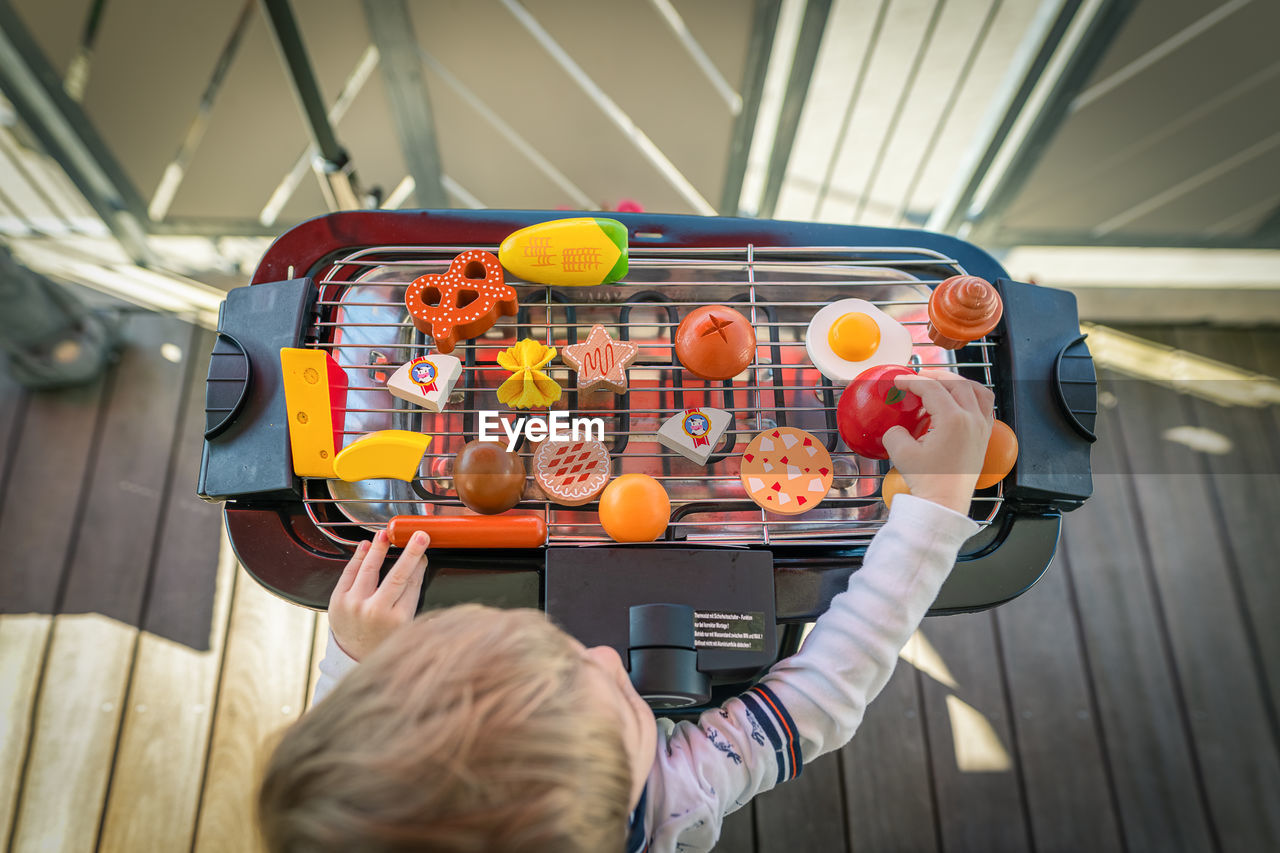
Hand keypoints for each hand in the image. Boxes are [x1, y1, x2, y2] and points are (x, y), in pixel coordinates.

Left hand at [328, 529, 429, 660]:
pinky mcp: (338, 601)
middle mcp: (376, 611)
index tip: (423, 551)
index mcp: (398, 620)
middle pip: (397, 575)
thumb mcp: (405, 626)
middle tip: (419, 537)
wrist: (353, 656)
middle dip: (410, 553)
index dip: (418, 565)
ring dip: (379, 549)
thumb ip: (412, 598)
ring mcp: (355, 605)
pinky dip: (358, 557)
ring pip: (369, 570)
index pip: (412, 584)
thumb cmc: (382, 639)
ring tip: (385, 534)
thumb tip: (420, 566)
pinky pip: (349, 573)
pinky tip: (365, 546)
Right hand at [882, 369, 993, 513]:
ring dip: (958, 382)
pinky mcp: (984, 438)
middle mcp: (972, 420)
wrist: (945, 504)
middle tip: (917, 378)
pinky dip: (972, 396)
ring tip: (941, 383)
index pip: (931, 388)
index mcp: (953, 420)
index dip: (912, 381)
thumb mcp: (901, 453)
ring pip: (977, 390)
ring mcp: (982, 428)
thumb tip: (897, 428)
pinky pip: (985, 406)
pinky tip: (959, 401)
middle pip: (956, 383)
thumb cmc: (928, 481)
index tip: (899, 381)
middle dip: (935, 376)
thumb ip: (895, 432)